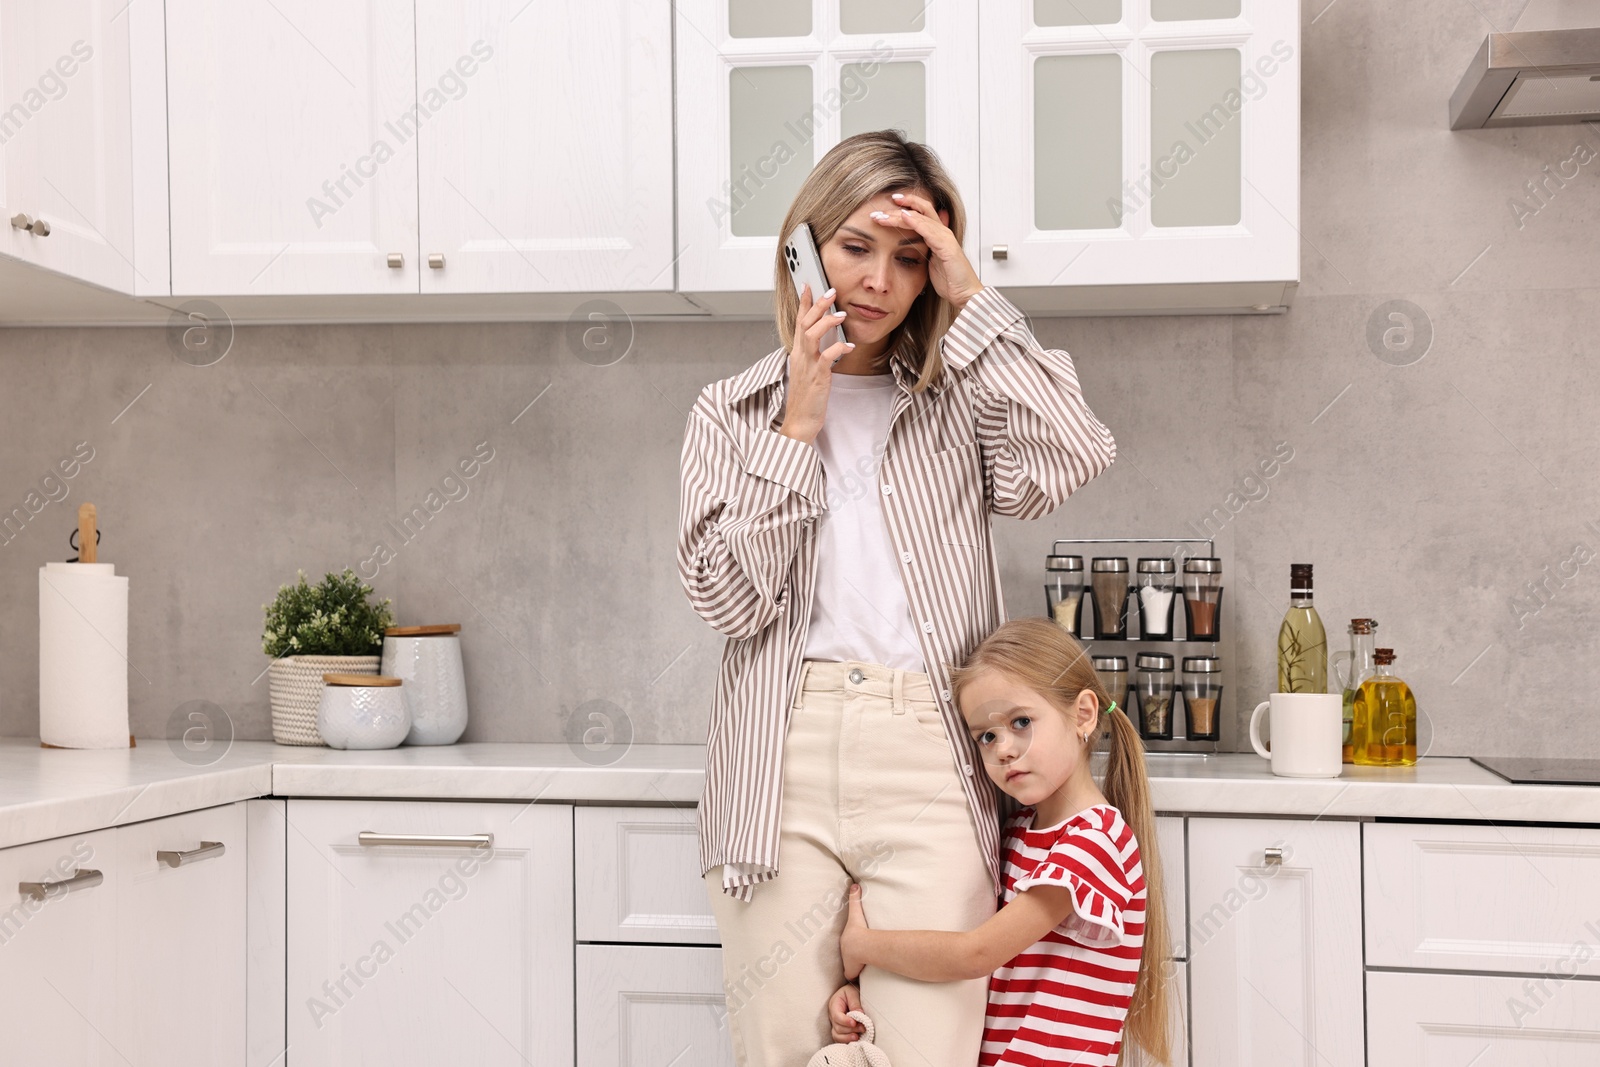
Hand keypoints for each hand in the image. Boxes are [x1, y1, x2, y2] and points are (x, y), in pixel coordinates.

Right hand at [780, 282, 853, 444]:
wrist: (800, 422)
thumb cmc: (806, 398)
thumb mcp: (808, 371)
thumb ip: (815, 354)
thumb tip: (828, 341)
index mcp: (797, 353)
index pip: (798, 321)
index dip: (803, 302)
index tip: (808, 285)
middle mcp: (800, 356)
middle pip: (804, 323)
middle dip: (817, 305)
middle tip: (830, 292)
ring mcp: (807, 366)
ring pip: (811, 335)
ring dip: (827, 322)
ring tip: (841, 314)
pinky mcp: (817, 377)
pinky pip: (827, 357)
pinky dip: (839, 348)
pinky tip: (850, 346)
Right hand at [827, 982, 864, 1043]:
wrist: (853, 993)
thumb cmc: (852, 991)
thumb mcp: (853, 992)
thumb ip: (855, 1003)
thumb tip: (860, 1014)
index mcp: (834, 1005)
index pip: (836, 1016)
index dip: (845, 1021)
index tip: (854, 1022)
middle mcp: (833, 1016)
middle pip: (838, 1027)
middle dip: (850, 1029)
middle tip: (863, 1028)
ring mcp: (835, 1024)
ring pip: (837, 1035)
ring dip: (848, 1037)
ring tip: (858, 1037)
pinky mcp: (841, 1030)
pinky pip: (840, 1039)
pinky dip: (847, 1041)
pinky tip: (856, 1040)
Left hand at [840, 882, 869, 980]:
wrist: (860, 945)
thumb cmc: (857, 930)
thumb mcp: (855, 912)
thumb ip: (855, 898)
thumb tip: (854, 884)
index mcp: (845, 940)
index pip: (846, 942)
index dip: (849, 944)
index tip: (851, 944)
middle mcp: (844, 952)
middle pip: (847, 955)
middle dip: (849, 956)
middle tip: (855, 956)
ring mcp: (847, 963)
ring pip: (850, 966)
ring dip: (853, 967)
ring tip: (858, 967)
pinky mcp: (851, 972)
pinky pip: (853, 975)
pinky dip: (856, 976)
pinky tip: (859, 978)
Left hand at [873, 192, 982, 309]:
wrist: (965, 294)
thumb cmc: (949, 280)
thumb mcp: (929, 262)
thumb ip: (921, 250)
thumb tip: (906, 246)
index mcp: (938, 235)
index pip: (922, 212)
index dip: (906, 205)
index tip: (886, 204)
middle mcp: (942, 232)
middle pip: (921, 209)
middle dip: (901, 204)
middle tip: (878, 209)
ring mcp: (946, 238)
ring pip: (921, 218)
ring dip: (900, 215)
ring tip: (883, 215)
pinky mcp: (947, 248)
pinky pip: (929, 231)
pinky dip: (916, 222)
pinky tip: (904, 217)